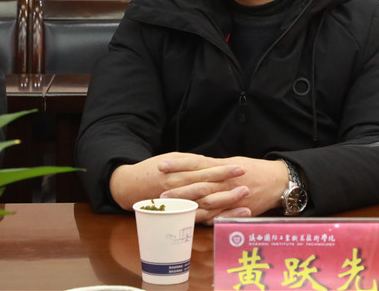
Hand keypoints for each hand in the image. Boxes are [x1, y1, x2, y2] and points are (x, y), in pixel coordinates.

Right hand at [109, 151, 247, 219]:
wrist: (131, 185)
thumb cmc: (154, 169)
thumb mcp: (173, 159)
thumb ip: (193, 162)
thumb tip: (212, 162)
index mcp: (179, 174)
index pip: (205, 172)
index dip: (223, 171)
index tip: (239, 168)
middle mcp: (180, 190)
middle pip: (208, 190)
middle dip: (228, 189)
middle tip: (247, 186)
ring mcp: (180, 205)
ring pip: (206, 206)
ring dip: (226, 206)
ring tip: (245, 203)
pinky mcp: (180, 215)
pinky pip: (201, 218)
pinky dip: (217, 217)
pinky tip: (231, 217)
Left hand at [160, 155, 287, 223]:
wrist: (278, 181)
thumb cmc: (253, 170)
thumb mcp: (232, 162)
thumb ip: (213, 165)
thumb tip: (193, 165)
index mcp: (222, 166)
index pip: (196, 164)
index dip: (179, 165)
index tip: (162, 166)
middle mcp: (225, 180)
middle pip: (198, 184)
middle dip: (179, 190)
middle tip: (160, 194)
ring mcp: (231, 196)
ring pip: (206, 201)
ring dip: (189, 205)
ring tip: (172, 208)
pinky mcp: (237, 209)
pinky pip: (220, 215)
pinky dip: (207, 218)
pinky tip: (193, 221)